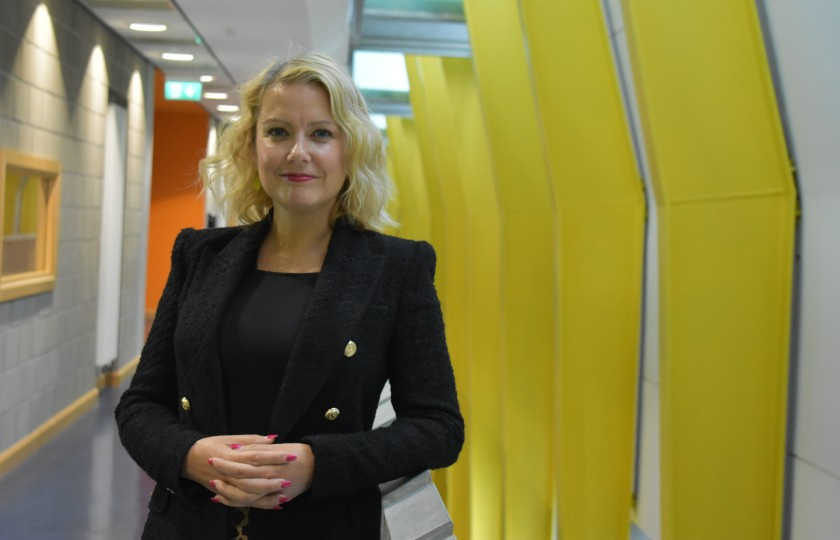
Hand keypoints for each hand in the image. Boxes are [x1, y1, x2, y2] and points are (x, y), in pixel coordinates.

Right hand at [183, 436, 312, 508]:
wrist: (186, 460)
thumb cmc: (210, 445)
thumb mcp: (229, 438)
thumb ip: (252, 440)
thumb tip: (273, 438)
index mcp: (230, 456)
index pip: (255, 457)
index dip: (274, 457)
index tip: (290, 456)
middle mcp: (228, 474)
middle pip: (252, 481)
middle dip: (271, 481)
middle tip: (289, 479)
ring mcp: (226, 486)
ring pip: (247, 496)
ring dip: (266, 497)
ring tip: (284, 495)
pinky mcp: (225, 494)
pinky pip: (243, 503)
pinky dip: (258, 505)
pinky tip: (274, 505)